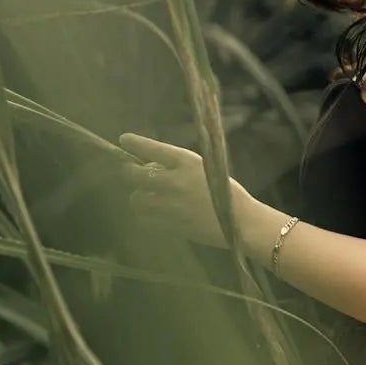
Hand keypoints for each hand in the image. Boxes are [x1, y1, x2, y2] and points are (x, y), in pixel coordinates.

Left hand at [117, 131, 251, 248]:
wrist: (241, 222)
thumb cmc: (226, 192)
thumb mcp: (206, 168)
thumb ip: (179, 166)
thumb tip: (149, 165)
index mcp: (187, 162)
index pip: (153, 148)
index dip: (135, 143)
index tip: (124, 139)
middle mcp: (175, 181)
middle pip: (135, 174)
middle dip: (129, 171)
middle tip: (130, 170)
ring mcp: (171, 205)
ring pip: (136, 199)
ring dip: (137, 196)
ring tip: (145, 195)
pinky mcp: (171, 225)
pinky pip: (144, 219)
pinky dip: (144, 214)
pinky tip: (152, 212)